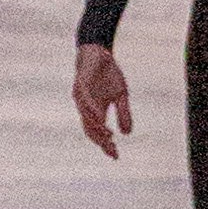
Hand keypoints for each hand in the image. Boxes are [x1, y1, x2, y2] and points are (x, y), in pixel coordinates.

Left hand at [73, 44, 132, 158]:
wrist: (99, 52)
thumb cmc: (108, 74)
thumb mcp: (121, 95)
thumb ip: (123, 113)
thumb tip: (127, 134)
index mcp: (96, 111)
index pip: (98, 133)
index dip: (106, 145)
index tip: (116, 156)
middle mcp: (86, 108)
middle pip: (90, 130)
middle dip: (101, 141)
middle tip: (112, 148)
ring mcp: (82, 97)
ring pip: (86, 118)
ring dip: (97, 128)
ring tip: (108, 136)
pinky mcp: (80, 84)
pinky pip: (83, 100)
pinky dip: (91, 110)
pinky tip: (99, 116)